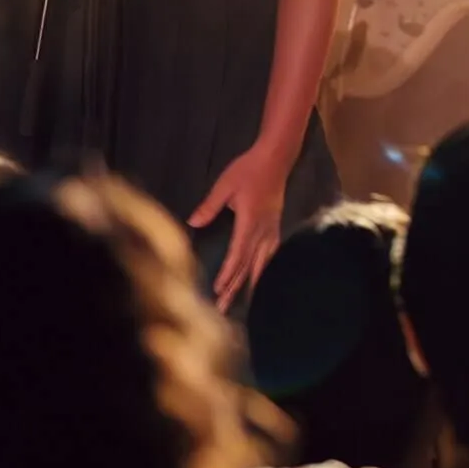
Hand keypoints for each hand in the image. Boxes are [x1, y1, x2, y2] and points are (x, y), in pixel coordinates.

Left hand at [188, 143, 284, 313]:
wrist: (276, 158)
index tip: (217, 290)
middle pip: (249, 265)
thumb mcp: (224, 185)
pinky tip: (260, 277)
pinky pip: (271, 254)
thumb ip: (209, 206)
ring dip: (250, 283)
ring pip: (261, 263)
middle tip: (223, 308)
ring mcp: (271, 230)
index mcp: (249, 222)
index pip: (237, 255)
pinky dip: (264, 269)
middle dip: (235, 288)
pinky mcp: (276, 226)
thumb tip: (192, 223)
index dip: (227, 274)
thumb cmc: (248, 169)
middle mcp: (262, 231)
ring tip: (242, 303)